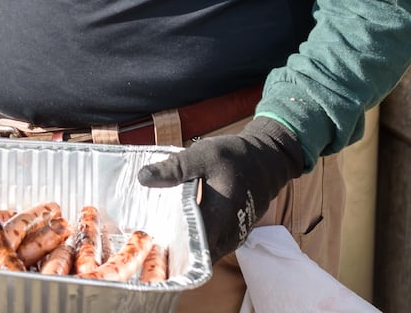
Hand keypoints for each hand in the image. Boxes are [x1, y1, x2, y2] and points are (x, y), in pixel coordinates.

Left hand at [136, 117, 302, 262]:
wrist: (267, 160)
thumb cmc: (235, 157)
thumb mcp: (202, 155)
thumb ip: (174, 169)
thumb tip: (143, 178)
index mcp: (219, 217)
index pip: (193, 250)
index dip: (170, 253)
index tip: (148, 247)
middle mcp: (229, 235)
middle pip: (197, 256)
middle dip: (173, 253)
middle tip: (147, 243)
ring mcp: (234, 238)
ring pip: (206, 253)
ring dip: (185, 248)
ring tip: (158, 238)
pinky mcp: (235, 235)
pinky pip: (214, 246)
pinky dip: (198, 241)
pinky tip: (179, 229)